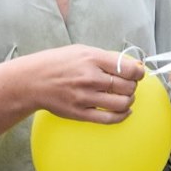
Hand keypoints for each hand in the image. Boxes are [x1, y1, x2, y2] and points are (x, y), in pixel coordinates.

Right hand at [24, 44, 143, 123]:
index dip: (138, 73)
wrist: (32, 81)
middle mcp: (90, 78)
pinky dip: (122, 115)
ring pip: (122, 103)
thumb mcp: (82, 51)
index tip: (137, 74)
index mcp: (92, 59)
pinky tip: (124, 110)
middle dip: (133, 86)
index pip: (128, 69)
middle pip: (127, 86)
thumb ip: (107, 58)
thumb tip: (133, 66)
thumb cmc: (58, 64)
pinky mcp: (80, 113)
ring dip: (129, 100)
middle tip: (129, 85)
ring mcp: (85, 97)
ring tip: (125, 96)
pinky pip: (109, 119)